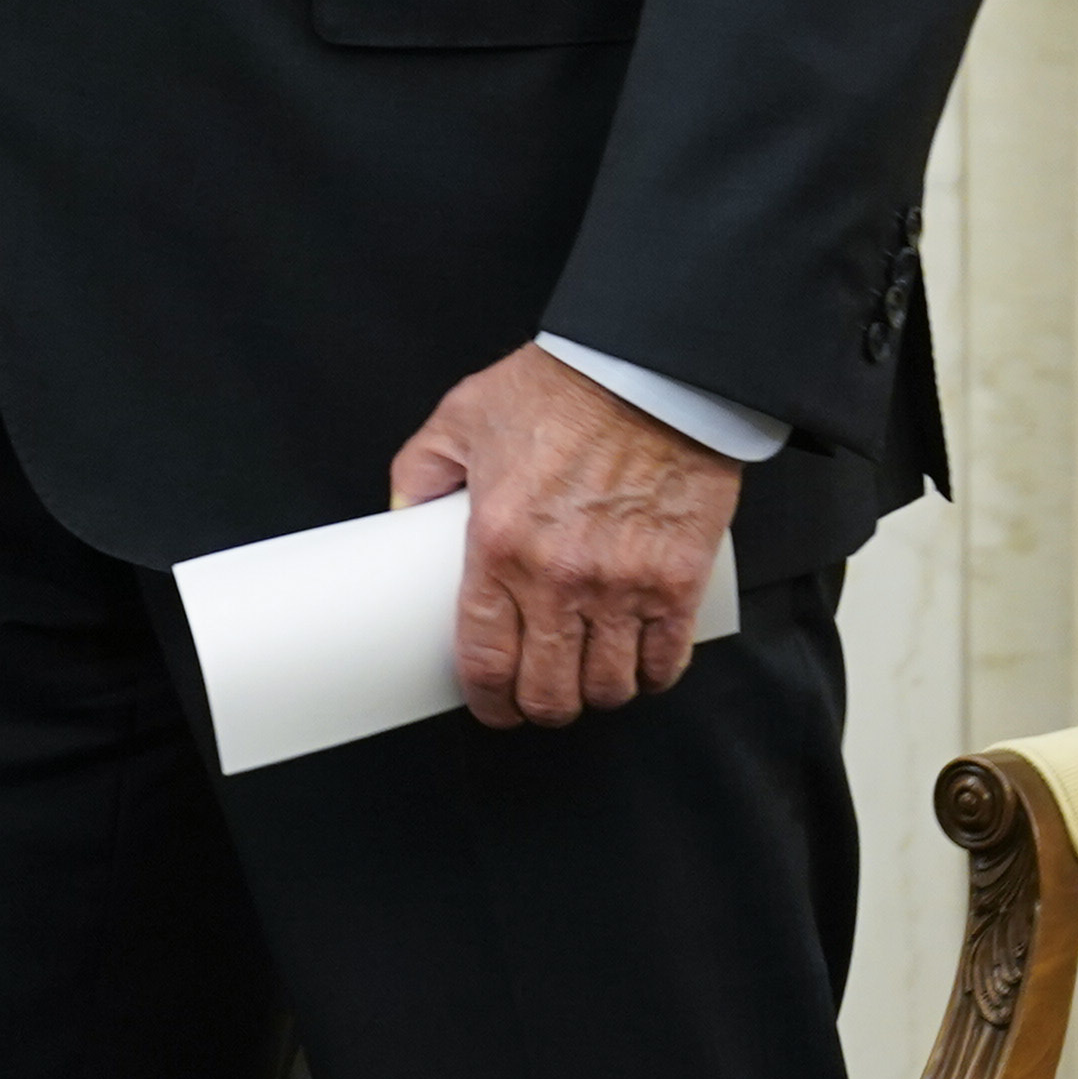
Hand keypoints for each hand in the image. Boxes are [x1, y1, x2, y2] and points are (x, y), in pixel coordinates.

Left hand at [391, 345, 736, 729]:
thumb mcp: (462, 416)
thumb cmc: (562, 388)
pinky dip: (652, 677)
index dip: (487, 701)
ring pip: (608, 687)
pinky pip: (666, 661)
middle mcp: (559, 578)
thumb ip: (422, 469)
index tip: (491, 705)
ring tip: (588, 680)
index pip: (484, 660)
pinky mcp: (678, 580)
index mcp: (498, 545)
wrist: (650, 369)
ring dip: (595, 694)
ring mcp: (623, 585)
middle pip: (548, 692)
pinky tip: (640, 666)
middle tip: (538, 699)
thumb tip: (398, 516)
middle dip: (538, 709)